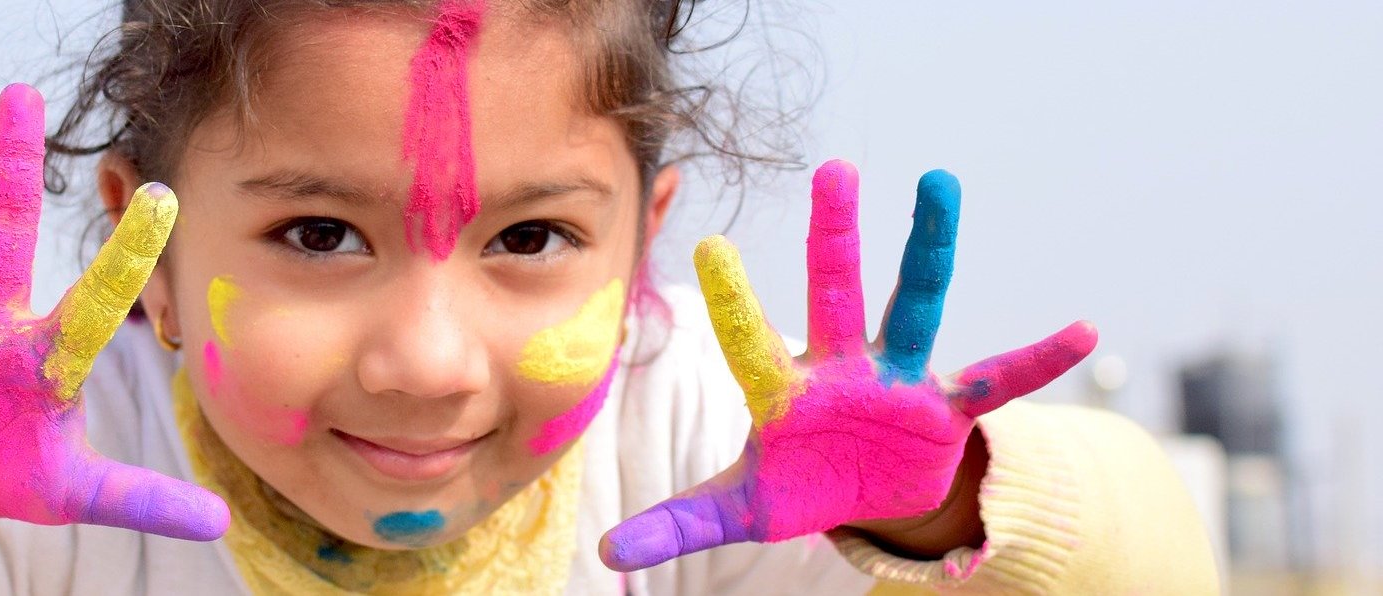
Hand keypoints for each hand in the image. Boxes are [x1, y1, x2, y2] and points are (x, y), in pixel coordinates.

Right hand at [0, 84, 227, 539]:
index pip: (98, 300)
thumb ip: (142, 498)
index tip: (163, 198)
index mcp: (47, 355)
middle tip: (19, 95)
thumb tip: (218, 522)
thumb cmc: (19, 468)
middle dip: (13, 169)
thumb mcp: (79, 492)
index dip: (127, 256)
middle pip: (4, 236)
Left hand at [599, 160, 1095, 570]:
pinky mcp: (947, 407)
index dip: (735, 302)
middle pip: (835, 293)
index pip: (752, 342)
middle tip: (833, 168)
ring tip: (941, 184)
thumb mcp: (741, 509)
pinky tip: (1083, 332)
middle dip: (835, 236)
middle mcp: (842, 368)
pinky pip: (998, 380)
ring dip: (930, 250)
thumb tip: (605, 553)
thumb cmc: (801, 483)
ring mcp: (899, 380)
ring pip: (916, 305)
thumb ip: (678, 523)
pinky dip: (1039, 361)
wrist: (871, 496)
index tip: (710, 245)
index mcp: (784, 391)